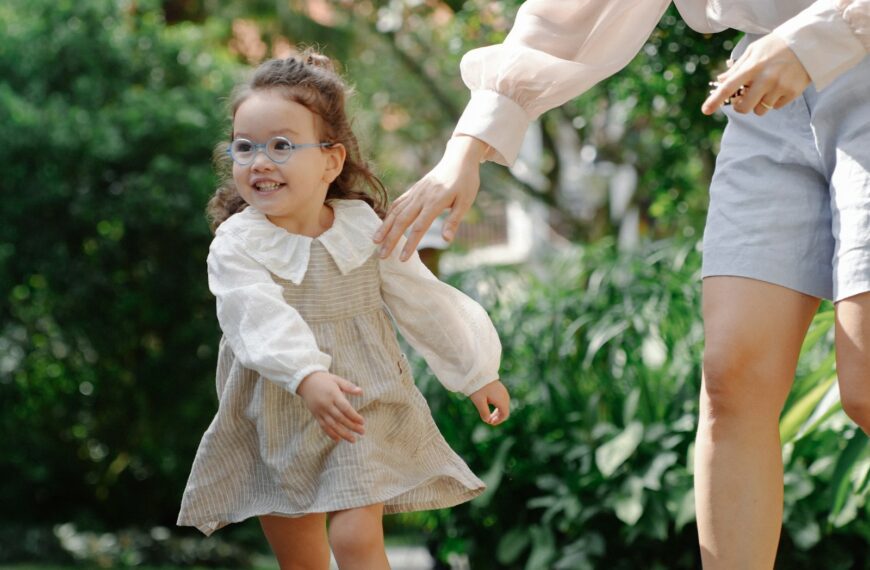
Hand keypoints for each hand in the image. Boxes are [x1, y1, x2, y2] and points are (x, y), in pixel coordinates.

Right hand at [297, 371, 364, 442]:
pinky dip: (330, 433)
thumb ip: (349, 386)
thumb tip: (361, 392)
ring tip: (353, 440)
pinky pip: (323, 426)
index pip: (345, 408)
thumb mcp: (337, 379)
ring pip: (332, 425)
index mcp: (333, 395)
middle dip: (352, 426)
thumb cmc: (324, 380)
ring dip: (343, 433)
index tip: (362, 422)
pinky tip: (338, 439)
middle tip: (362, 432)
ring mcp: (320, 411)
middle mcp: (326, 404)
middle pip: (340, 418)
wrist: (306, 381)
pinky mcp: (315, 415)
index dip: (354, 416)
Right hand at [372, 136, 486, 260]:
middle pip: (401, 221)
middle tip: (381, 256)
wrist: (458, 158)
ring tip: (375, 241)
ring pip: (395, 211)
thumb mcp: (465, 202)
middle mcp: (421, 197)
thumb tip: (446, 240)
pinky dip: (389, 214)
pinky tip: (384, 224)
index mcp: (434, 202)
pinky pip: (398, 203)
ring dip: (384, 227)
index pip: (418, 227)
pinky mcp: (414, 189)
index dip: (409, 244)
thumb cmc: (465, 181)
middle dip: (390, 239)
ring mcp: (415, 192)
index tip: (402, 259)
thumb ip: (453, 221)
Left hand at [469, 380, 510, 425]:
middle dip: (497, 417)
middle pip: (505, 410)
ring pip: (504, 405)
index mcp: (501, 400)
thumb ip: (484, 412)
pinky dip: (497, 405)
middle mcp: (505, 396)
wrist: (479, 372)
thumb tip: (487, 420)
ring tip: (488, 414)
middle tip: (488, 420)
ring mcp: (503, 391)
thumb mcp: (479, 401)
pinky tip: (488, 404)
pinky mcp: (500, 388)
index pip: (505, 415)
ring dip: (497, 411)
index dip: (498, 421)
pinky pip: (502, 399)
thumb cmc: (478, 387)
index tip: (490, 422)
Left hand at [702, 34, 810, 116]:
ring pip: (760, 110)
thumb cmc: (777, 46)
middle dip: (741, 106)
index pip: (729, 86)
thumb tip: (721, 80)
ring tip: (766, 89)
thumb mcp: (755, 50)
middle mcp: (766, 79)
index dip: (715, 99)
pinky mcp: (792, 93)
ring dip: (759, 104)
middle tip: (744, 99)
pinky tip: (779, 87)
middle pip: (744, 107)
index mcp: (753, 67)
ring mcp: (780, 87)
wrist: (810, 43)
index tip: (705, 110)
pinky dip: (774, 101)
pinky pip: (776, 107)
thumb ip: (737, 67)